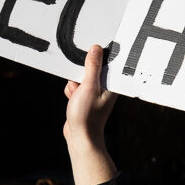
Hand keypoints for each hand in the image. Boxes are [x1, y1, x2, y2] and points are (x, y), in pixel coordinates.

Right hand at [64, 44, 118, 184]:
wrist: (79, 137)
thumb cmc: (88, 114)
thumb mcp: (89, 86)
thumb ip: (92, 67)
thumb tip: (96, 48)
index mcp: (112, 82)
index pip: (107, 62)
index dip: (98, 56)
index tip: (92, 48)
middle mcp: (106, 86)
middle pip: (91, 68)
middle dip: (81, 74)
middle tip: (80, 83)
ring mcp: (95, 93)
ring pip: (81, 77)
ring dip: (74, 84)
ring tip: (75, 95)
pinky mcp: (85, 98)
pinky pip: (76, 87)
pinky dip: (72, 91)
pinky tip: (71, 99)